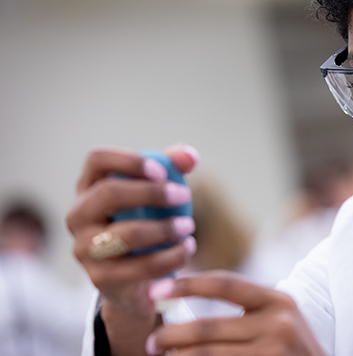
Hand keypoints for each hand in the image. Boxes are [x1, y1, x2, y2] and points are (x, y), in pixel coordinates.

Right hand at [66, 145, 198, 316]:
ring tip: (188, 227)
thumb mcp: (156, 194)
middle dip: (151, 192)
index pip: (97, 159)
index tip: (162, 170)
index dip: (129, 160)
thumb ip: (173, 168)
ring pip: (126, 234)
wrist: (134, 280)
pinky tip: (186, 248)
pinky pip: (141, 267)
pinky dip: (171, 257)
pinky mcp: (100, 278)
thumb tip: (190, 156)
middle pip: (109, 193)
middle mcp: (79, 216)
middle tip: (184, 195)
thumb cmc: (145, 223)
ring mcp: (85, 248)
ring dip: (165, 228)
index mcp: (89, 188)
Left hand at [145, 271, 326, 355]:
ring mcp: (273, 353)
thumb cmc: (289, 347)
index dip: (188, 285)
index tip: (156, 291)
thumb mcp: (278, 318)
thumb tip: (182, 304)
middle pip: (209, 326)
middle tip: (152, 341)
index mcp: (278, 300)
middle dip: (172, 334)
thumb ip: (245, 308)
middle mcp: (278, 324)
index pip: (225, 285)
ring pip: (208, 355)